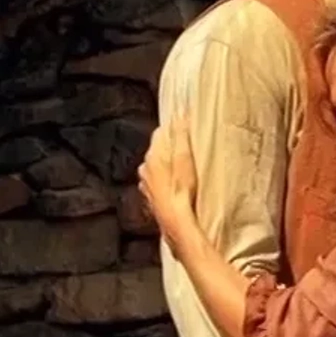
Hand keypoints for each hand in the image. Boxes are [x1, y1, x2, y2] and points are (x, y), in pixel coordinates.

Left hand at [138, 118, 199, 239]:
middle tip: (190, 146)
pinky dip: (165, 177)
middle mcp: (146, 166)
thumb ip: (181, 135)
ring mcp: (146, 182)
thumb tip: (180, 114)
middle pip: (159, 147)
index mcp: (154, 154)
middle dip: (172, 144)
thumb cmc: (182, 191)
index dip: (176, 128)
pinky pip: (157, 179)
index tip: (188, 127)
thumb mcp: (185, 159)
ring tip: (184, 166)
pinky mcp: (150, 195)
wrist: (175, 222)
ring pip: (157, 164)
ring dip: (168, 162)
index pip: (162, 131)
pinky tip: (175, 183)